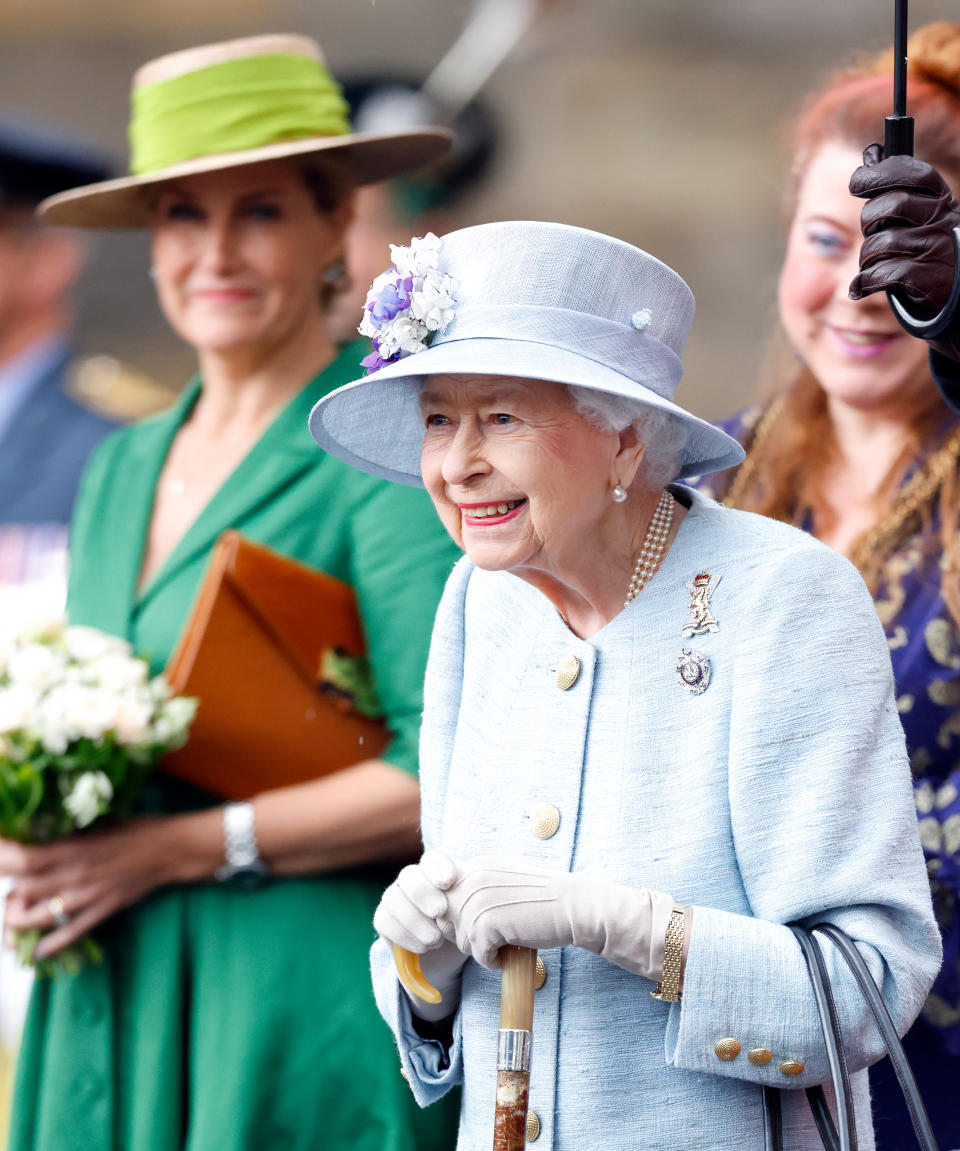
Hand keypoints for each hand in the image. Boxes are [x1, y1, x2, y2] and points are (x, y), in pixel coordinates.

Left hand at [0, 817, 180, 959]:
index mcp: (74, 848)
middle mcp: (75, 875)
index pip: (24, 859)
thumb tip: (41, 842)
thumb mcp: (99, 824)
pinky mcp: (101, 912)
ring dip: (17, 920)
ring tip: (13, 914)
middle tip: (9, 888)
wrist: (172, 850)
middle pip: (22, 891)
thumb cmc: (137, 829)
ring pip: (38, 918)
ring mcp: (87, 897)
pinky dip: (49, 946)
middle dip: (7, 892)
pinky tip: (36, 951)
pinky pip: (70, 935)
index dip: (2, 858)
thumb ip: (68, 837)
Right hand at [374, 850, 468, 1019]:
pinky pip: (384, 920)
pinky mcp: (384, 919)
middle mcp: (412, 880)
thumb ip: (479, 900)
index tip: (450, 881)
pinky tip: (423, 948)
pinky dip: (404, 935)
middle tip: (440, 911)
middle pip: (409, 875)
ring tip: (435, 940)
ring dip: (414, 919)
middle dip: (424, 892)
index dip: (438, 867)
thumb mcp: (476, 913)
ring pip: (393, 897)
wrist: (447, 956)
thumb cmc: (466, 927)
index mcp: (436, 872)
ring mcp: (395, 898)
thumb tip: (495, 896)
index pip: (433, 859)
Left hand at [438, 855, 675, 979]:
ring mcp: (478, 898)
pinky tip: (511, 951)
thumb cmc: (543, 902)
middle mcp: (473, 877)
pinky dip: (493, 960)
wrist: (576, 907)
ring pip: (461, 939)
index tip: (484, 924)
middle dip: (467, 935)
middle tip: (496, 937)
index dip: (458, 917)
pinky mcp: (487, 922)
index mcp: (477, 865)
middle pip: (447, 919)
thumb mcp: (503, 887)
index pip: (443, 897)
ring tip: (507, 943)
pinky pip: (478, 954)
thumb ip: (475, 893)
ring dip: (482, 949)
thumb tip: (442, 919)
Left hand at [849, 145, 959, 360]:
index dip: (881, 174)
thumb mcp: (914, 208)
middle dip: (869, 220)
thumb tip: (872, 151)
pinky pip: (883, 274)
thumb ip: (892, 181)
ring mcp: (936, 248)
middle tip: (872, 230)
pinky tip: (861, 287)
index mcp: (938, 197)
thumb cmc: (925, 241)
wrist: (953, 288)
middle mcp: (941, 219)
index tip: (857, 183)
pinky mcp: (927, 279)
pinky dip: (865, 282)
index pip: (912, 173)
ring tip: (873, 263)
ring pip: (881, 243)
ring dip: (867, 257)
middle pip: (891, 206)